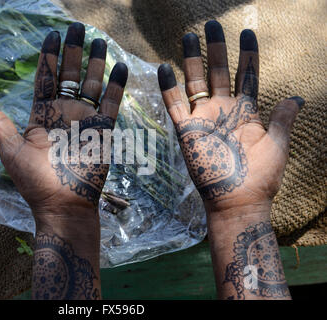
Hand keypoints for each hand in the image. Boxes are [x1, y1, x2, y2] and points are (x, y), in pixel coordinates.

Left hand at [0, 23, 127, 222]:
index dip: (48, 55)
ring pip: (92, 84)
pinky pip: (112, 103)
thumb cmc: (35, 182)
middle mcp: (64, 113)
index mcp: (42, 114)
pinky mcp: (103, 131)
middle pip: (70, 74)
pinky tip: (120, 67)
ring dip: (96, 62)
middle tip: (76, 27)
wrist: (63, 205)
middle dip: (73, 50)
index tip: (52, 34)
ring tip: (98, 40)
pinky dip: (116, 86)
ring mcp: (85, 120)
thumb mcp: (11, 152)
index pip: (45, 77)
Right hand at [157, 21, 303, 215]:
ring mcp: (204, 119)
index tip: (247, 32)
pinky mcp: (187, 131)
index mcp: (246, 111)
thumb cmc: (260, 177)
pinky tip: (165, 67)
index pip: (247, 75)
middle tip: (212, 24)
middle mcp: (223, 110)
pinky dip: (168, 87)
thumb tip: (297, 97)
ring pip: (196, 82)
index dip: (247, 54)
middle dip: (216, 47)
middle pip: (219, 71)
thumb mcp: (278, 145)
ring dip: (192, 59)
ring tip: (189, 36)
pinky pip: (174, 105)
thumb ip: (283, 119)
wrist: (237, 202)